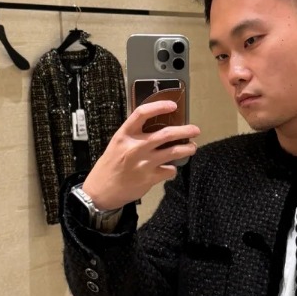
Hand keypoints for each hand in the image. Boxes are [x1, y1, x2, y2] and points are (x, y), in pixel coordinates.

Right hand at [81, 100, 199, 209]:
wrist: (101, 190)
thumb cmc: (110, 165)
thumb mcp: (118, 144)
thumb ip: (135, 135)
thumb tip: (159, 127)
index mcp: (125, 135)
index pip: (142, 113)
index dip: (159, 106)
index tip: (173, 105)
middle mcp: (135, 147)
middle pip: (166, 133)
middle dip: (185, 130)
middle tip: (195, 129)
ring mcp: (144, 163)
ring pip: (174, 151)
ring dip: (187, 148)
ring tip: (192, 147)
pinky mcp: (150, 178)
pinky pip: (170, 170)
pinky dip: (172, 169)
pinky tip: (169, 169)